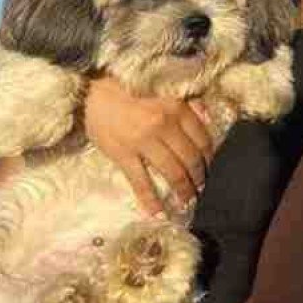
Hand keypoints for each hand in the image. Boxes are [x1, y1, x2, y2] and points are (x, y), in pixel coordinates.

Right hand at [83, 77, 214, 214]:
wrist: (92, 92)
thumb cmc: (129, 89)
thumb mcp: (164, 90)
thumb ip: (188, 103)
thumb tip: (208, 118)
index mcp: (176, 108)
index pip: (203, 139)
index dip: (209, 158)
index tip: (210, 168)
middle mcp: (164, 125)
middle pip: (190, 159)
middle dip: (199, 178)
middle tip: (201, 189)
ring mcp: (143, 142)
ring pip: (172, 173)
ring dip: (183, 190)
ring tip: (187, 201)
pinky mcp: (123, 155)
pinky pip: (141, 182)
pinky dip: (150, 201)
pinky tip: (157, 213)